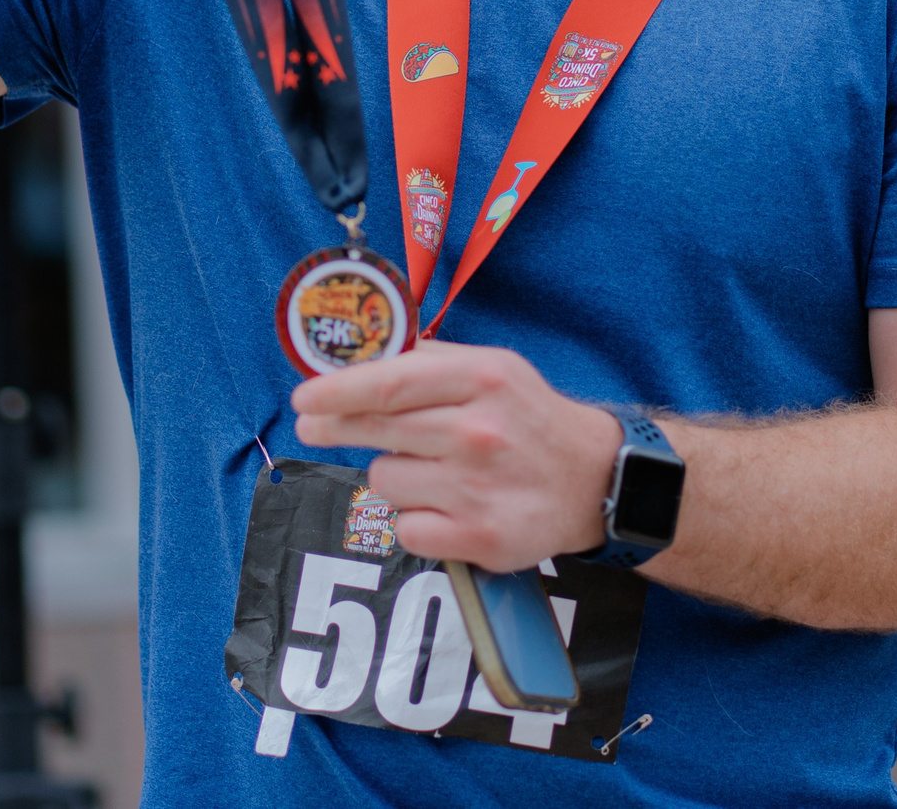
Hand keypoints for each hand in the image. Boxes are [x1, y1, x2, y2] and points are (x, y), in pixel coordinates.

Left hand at [292, 342, 623, 571]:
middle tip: (316, 425)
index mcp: (482, 379)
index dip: (336, 391)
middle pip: (377, 430)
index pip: (389, 384)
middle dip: (336, 426)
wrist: (594, 481)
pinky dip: (417, 520)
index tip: (302, 398)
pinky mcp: (479, 539)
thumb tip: (358, 357)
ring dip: (396, 475)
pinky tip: (447, 508)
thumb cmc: (528, 419)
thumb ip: (429, 360)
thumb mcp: (492, 368)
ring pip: (386, 480)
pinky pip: (406, 529)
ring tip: (434, 471)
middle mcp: (479, 432)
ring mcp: (478, 489)